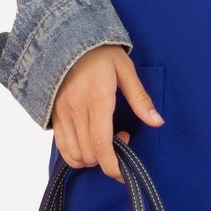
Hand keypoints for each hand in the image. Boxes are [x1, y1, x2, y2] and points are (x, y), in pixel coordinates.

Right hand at [51, 46, 163, 179]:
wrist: (67, 36)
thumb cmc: (101, 52)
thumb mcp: (126, 70)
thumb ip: (140, 99)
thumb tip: (157, 122)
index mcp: (97, 98)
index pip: (102, 144)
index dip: (112, 165)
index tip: (123, 173)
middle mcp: (75, 108)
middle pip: (88, 154)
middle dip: (107, 159)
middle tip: (121, 138)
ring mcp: (61, 112)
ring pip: (72, 153)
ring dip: (90, 158)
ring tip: (104, 140)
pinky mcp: (53, 113)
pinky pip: (61, 145)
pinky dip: (75, 152)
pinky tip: (88, 140)